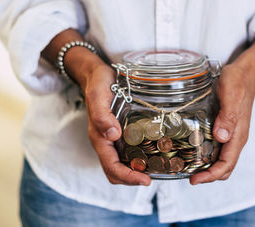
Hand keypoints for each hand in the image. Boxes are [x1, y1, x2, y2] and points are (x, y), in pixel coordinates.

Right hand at [41, 29, 150, 185]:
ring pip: (123, 164)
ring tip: (157, 169)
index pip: (112, 167)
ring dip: (137, 172)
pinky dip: (139, 159)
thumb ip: (102, 116)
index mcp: (99, 138)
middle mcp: (106, 142)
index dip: (128, 177)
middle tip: (154, 177)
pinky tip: (153, 154)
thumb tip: (112, 135)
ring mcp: (113, 139)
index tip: (146, 180)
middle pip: (117, 172)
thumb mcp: (98, 96)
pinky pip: (128, 152)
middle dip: (133, 179)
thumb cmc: (97, 84)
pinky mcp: (121, 132)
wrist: (97, 74)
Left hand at [190, 36, 254, 184]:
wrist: (246, 72)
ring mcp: (231, 133)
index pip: (226, 165)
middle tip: (187, 175)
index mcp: (238, 135)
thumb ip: (228, 116)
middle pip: (224, 167)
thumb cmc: (238, 82)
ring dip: (206, 166)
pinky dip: (207, 154)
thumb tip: (222, 137)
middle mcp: (235, 138)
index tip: (194, 180)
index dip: (210, 176)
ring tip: (187, 166)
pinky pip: (217, 147)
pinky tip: (193, 149)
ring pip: (220, 159)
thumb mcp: (231, 96)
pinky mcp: (226, 127)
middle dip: (207, 176)